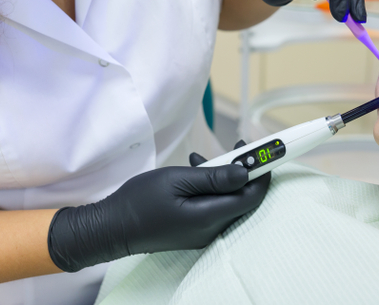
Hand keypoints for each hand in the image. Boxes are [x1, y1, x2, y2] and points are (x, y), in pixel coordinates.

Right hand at [47, 142, 269, 271]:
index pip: (251, 196)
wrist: (112, 227)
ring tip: (204, 158)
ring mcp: (202, 232)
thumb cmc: (140, 201)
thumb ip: (213, 178)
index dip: (263, 173)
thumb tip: (245, 173)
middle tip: (237, 146)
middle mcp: (211, 229)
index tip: (266, 151)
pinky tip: (195, 171)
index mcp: (209, 217)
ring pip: (227, 201)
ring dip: (224, 177)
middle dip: (244, 171)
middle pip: (242, 198)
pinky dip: (211, 187)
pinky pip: (214, 206)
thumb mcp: (177, 180)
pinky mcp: (193, 230)